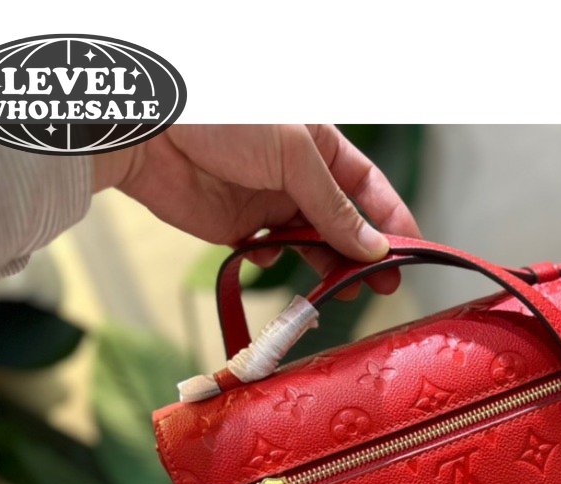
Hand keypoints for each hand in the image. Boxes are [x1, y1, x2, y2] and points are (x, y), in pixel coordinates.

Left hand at [92, 124, 421, 294]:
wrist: (149, 132)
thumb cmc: (222, 118)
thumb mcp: (293, 155)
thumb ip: (333, 206)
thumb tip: (373, 247)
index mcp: (319, 145)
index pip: (368, 187)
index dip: (392, 220)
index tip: (411, 254)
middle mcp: (298, 175)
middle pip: (343, 221)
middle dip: (364, 253)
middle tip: (382, 285)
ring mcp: (269, 202)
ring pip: (311, 243)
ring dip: (327, 266)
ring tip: (340, 289)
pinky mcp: (238, 227)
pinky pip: (270, 252)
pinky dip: (275, 260)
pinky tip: (267, 253)